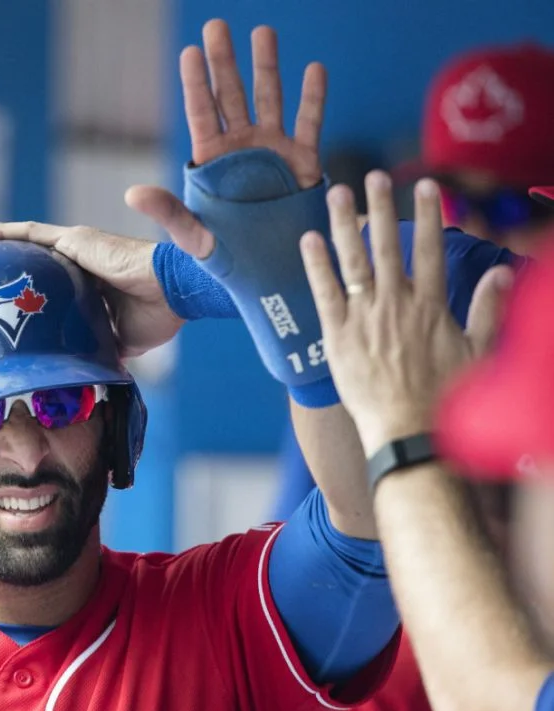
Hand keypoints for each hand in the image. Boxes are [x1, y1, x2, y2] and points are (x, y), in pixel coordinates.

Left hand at [0, 221, 180, 355]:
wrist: (173, 290)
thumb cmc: (157, 312)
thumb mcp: (123, 338)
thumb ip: (103, 345)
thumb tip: (93, 366)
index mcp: (94, 284)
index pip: (54, 286)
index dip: (32, 290)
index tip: (9, 298)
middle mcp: (82, 262)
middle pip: (35, 262)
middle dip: (8, 265)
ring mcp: (77, 248)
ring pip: (27, 244)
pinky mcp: (73, 240)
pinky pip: (29, 233)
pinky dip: (3, 232)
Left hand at [125, 20, 326, 260]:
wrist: (272, 275)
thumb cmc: (227, 261)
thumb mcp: (194, 238)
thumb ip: (168, 212)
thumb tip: (132, 192)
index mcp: (211, 162)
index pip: (201, 114)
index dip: (196, 83)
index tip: (190, 52)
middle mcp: (240, 149)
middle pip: (230, 96)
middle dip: (224, 62)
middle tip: (216, 26)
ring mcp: (272, 151)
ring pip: (268, 99)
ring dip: (266, 67)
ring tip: (262, 31)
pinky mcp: (302, 162)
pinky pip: (310, 123)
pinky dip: (313, 97)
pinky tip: (314, 69)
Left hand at [299, 171, 512, 453]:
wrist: (407, 430)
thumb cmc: (443, 396)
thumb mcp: (476, 351)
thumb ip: (488, 309)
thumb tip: (504, 271)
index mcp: (430, 306)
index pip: (429, 250)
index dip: (427, 215)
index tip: (426, 186)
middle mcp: (395, 304)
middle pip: (387, 246)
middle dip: (381, 207)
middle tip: (373, 176)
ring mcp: (364, 318)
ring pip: (353, 261)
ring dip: (345, 224)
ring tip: (336, 193)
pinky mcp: (337, 335)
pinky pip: (324, 292)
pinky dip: (316, 265)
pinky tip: (308, 239)